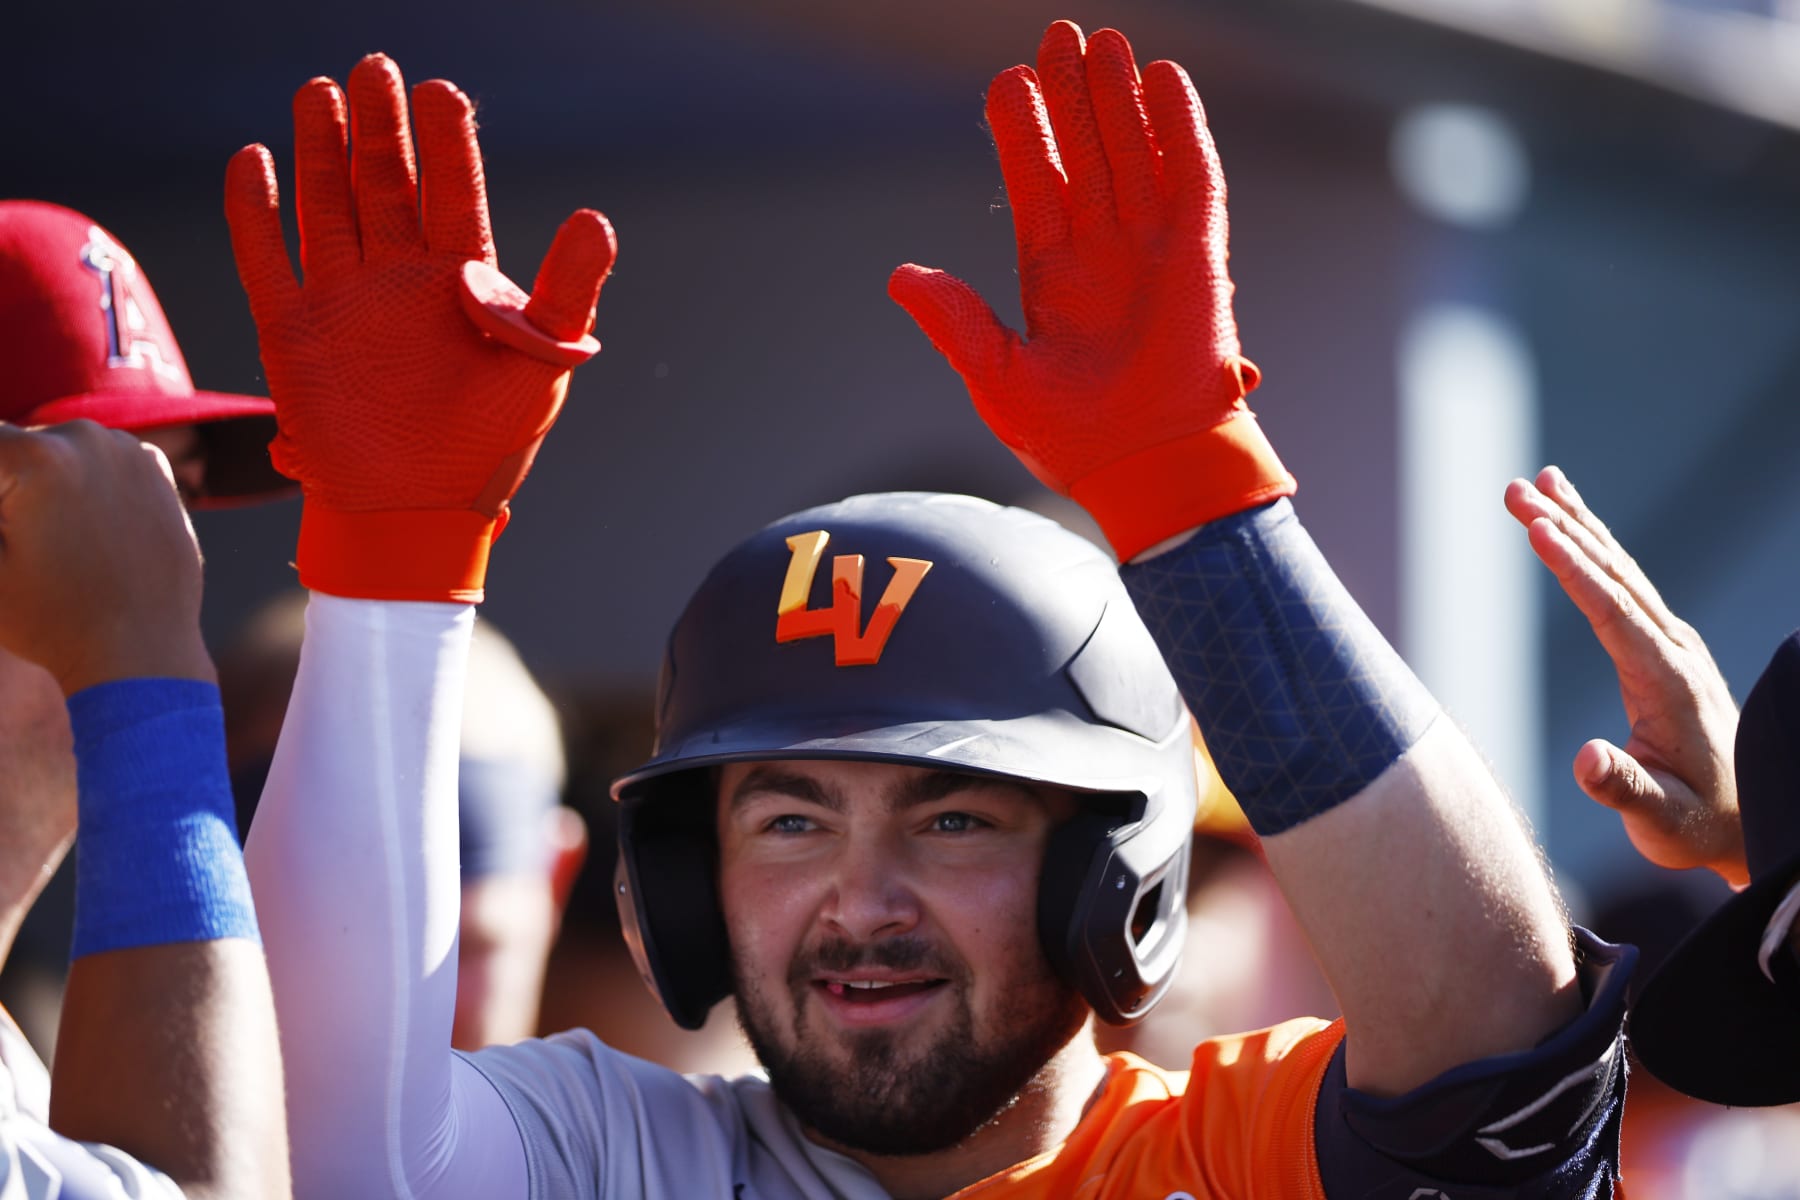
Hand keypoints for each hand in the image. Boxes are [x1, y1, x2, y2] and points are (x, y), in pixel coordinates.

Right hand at [0, 420, 209, 693]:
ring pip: (54, 452)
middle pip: (10, 448)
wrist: (141, 651)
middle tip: (24, 542)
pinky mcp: (154, 468)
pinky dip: (82, 485)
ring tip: (56, 545)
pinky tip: (87, 533)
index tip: (6, 535)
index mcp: (37, 457)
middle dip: (4, 489)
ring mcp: (127, 449)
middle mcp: (87, 438)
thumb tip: (3, 501)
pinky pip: (96, 463)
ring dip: (40, 482)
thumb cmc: (48, 619)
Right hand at [225, 54, 616, 602]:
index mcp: (463, 284)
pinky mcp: (293, 332)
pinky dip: (255, 213)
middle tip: (375, 69)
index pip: (455, 194)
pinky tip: (254, 161)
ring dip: (321, 150)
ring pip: (328, 205)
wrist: (417, 515)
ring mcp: (345, 300)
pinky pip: (266, 259)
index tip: (441, 91)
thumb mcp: (542, 366)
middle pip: (387, 184)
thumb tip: (596, 218)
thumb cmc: (489, 447)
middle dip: (381, 129)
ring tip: (319, 92)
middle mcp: (401, 279)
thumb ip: (565, 293)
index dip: (448, 143)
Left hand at [889, 21, 1291, 560]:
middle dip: (1070, 95)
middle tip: (1056, 33)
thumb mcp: (995, 377)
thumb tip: (899, 276)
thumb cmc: (1070, 438)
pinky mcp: (1200, 254)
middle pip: (1085, 152)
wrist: (1144, 466)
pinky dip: (1180, 128)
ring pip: (1134, 152)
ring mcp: (1152, 248)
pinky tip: (1163, 79)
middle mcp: (1102, 251)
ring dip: (1119, 98)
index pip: (1035, 182)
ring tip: (1103, 41)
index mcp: (1051, 274)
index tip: (1007, 79)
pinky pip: (1192, 177)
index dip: (1023, 131)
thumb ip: (955, 322)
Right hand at [1505, 466, 1745, 884]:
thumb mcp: (1661, 821)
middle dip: (1564, 527)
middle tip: (1515, 489)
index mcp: (1667, 680)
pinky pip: (1622, 582)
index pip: (1612, 611)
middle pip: (1613, 574)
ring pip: (1619, 570)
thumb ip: (1623, 789)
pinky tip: (1571, 525)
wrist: (1747, 816)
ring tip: (1536, 484)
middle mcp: (1673, 650)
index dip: (1573, 568)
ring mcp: (1671, 643)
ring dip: (1576, 525)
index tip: (1538, 528)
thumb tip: (1584, 759)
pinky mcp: (1662, 645)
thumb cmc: (1697, 823)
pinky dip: (1592, 546)